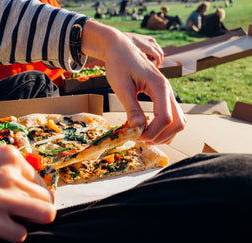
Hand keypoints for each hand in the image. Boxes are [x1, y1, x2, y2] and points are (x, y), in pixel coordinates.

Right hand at [0, 145, 55, 242]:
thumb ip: (7, 167)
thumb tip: (25, 181)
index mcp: (10, 157)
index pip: (40, 180)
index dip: (35, 191)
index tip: (28, 197)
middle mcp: (10, 175)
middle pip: (46, 197)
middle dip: (39, 206)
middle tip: (27, 211)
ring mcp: (2, 198)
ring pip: (45, 214)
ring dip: (34, 219)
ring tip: (20, 220)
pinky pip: (20, 234)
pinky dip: (13, 233)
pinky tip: (1, 227)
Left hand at [81, 20, 185, 143]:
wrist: (120, 48)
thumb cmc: (119, 64)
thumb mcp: (122, 87)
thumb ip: (131, 108)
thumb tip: (137, 129)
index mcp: (160, 87)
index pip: (165, 118)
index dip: (151, 132)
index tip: (133, 136)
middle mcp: (168, 91)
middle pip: (178, 123)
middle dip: (160, 136)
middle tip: (139, 140)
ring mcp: (167, 93)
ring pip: (178, 121)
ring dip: (163, 134)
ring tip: (142, 137)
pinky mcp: (162, 96)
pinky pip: (171, 116)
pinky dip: (163, 127)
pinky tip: (147, 129)